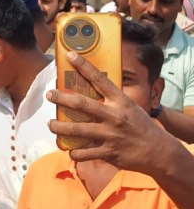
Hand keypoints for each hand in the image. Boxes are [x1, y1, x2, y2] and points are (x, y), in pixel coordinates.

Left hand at [48, 50, 177, 171]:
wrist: (159, 150)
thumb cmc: (140, 126)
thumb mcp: (129, 108)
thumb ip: (111, 101)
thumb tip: (90, 90)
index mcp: (120, 101)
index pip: (100, 79)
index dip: (84, 66)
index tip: (70, 55)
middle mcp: (114, 116)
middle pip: (81, 104)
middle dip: (61, 98)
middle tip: (50, 94)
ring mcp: (110, 134)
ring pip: (76, 129)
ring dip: (59, 127)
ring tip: (51, 125)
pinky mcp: (108, 152)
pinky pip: (83, 152)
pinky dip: (74, 151)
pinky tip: (70, 149)